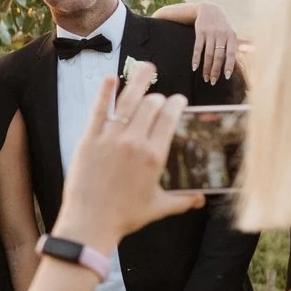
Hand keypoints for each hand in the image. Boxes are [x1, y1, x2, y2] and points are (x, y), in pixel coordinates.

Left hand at [53, 62, 205, 247]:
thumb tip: (201, 200)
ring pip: (128, 102)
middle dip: (159, 97)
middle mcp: (134, 142)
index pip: (169, 118)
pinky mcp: (89, 140)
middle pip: (151, 106)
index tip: (177, 100)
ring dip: (139, 82)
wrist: (91, 223)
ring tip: (146, 67)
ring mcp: (110, 139)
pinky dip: (105, 92)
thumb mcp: (158, 207)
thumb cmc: (125, 217)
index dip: (175, 104)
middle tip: (159, 97)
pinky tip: (110, 77)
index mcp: (154, 155)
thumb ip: (182, 201)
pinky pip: (98, 111)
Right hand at [188, 3, 237, 84]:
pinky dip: (196, 59)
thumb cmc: (223, 26)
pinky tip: (194, 68)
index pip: (231, 53)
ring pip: (208, 54)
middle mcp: (221, 34)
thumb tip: (247, 62)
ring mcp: (210, 33)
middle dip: (216, 70)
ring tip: (205, 78)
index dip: (229, 65)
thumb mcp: (231, 35)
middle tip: (213, 82)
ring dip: (206, 67)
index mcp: (231, 36)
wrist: (209, 9)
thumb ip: (238, 49)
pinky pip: (197, 48)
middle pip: (218, 56)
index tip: (227, 77)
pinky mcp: (199, 32)